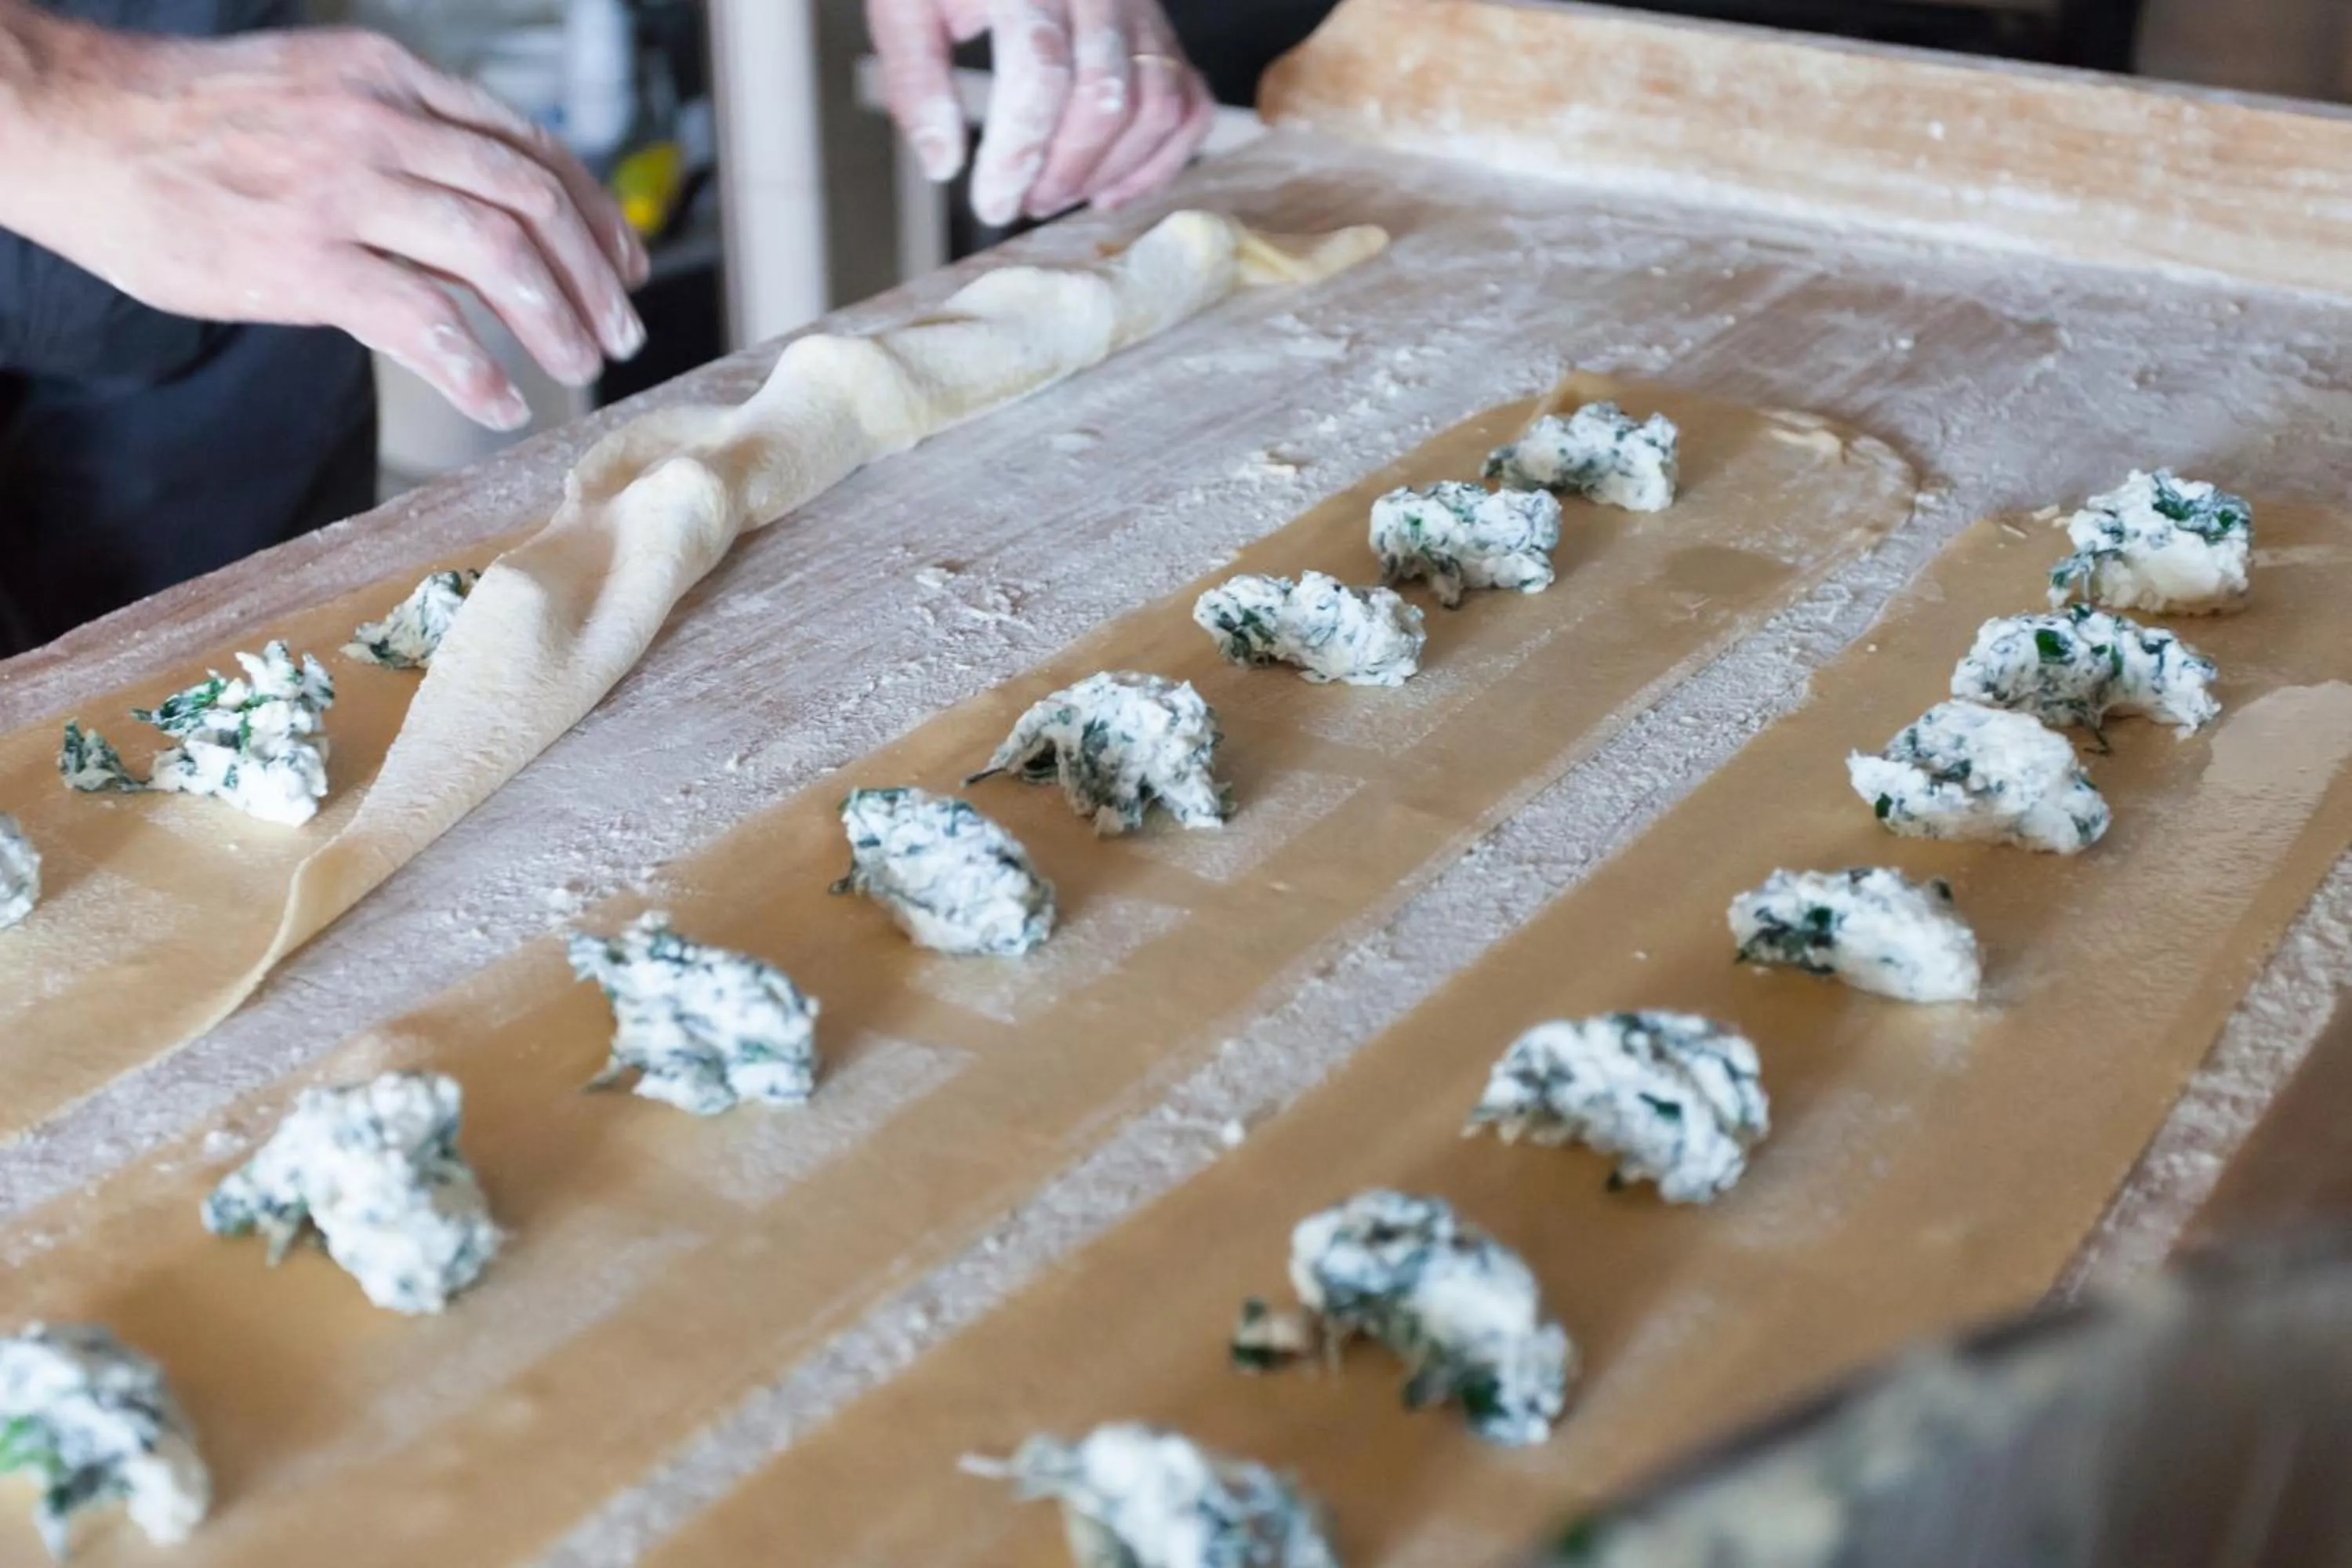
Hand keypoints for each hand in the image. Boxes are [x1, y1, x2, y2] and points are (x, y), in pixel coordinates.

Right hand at [9, 20, 647, 428]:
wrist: (72, 124)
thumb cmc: (188, 125)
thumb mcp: (317, 101)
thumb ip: (403, 150)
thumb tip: (484, 231)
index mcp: (391, 79)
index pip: (528, 145)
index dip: (594, 212)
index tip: (627, 265)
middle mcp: (381, 122)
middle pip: (531, 199)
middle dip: (593, 274)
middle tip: (622, 332)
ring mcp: (343, 188)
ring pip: (496, 251)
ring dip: (556, 318)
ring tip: (580, 367)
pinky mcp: (302, 257)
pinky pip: (421, 317)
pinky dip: (477, 367)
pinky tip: (501, 403)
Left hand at [867, 0, 1216, 224]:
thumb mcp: (907, 7)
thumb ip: (916, 79)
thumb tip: (943, 165)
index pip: (1041, 70)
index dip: (1019, 151)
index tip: (991, 204)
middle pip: (1106, 95)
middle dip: (1064, 169)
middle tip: (1023, 203)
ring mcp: (1142, 10)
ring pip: (1155, 105)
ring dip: (1108, 171)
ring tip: (1056, 195)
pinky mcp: (1162, 33)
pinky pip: (1189, 104)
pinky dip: (1159, 160)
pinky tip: (1110, 189)